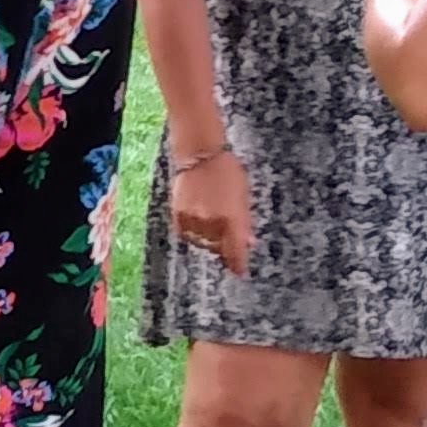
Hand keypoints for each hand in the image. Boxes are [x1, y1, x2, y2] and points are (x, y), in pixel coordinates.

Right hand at [167, 147, 253, 276]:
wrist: (199, 153)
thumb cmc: (226, 170)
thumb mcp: (243, 195)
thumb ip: (244, 222)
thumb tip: (248, 243)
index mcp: (231, 218)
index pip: (236, 251)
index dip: (238, 264)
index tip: (240, 273)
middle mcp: (212, 222)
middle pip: (218, 247)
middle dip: (223, 245)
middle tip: (225, 236)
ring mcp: (193, 219)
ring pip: (201, 241)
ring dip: (208, 237)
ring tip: (211, 220)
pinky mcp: (178, 214)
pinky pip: (186, 233)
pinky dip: (194, 231)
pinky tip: (199, 219)